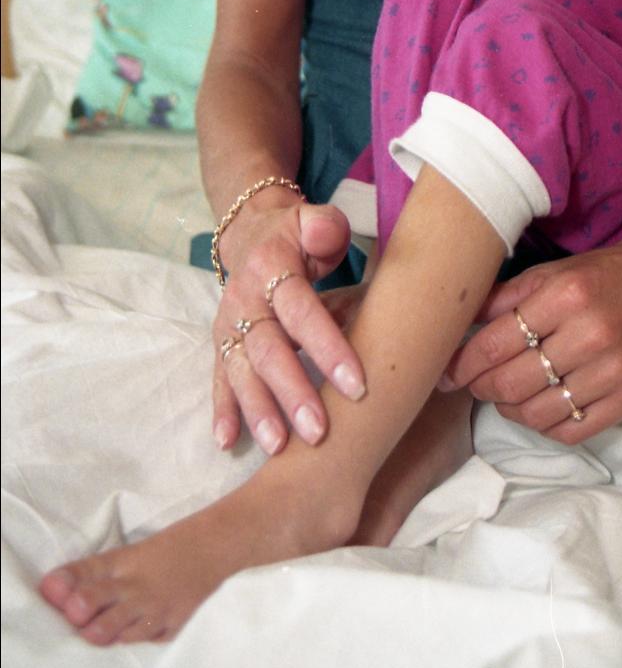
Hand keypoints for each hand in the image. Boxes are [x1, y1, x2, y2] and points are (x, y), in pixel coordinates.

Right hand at [212, 195, 365, 455]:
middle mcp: (244, 300)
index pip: (301, 310)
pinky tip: (227, 442)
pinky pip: (219, 379)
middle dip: (292, 391)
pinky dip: (222, 410)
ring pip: (241, 371)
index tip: (356, 385)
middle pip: (268, 349)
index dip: (326, 346)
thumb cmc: (299, 236)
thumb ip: (324, 226)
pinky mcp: (221, 345)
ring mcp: (229, 325)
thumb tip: (325, 236)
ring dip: (258, 410)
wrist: (252, 234)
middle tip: (318, 431)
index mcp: (272, 267)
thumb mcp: (314, 221)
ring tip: (278, 446)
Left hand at [441, 233, 621, 444]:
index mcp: (565, 296)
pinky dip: (544, 425)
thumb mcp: (547, 274)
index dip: (462, 364)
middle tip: (475, 383)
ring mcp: (613, 371)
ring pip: (537, 413)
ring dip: (510, 409)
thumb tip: (455, 327)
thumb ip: (501, 299)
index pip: (495, 344)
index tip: (447, 373)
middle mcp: (591, 334)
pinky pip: (571, 430)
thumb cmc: (598, 277)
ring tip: (506, 395)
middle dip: (481, 388)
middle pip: (512, 383)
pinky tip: (537, 407)